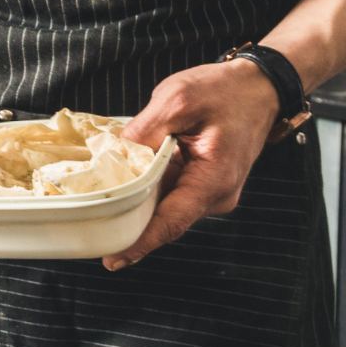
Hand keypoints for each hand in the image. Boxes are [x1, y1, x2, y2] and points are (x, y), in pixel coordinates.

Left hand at [104, 59, 280, 270]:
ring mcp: (210, 192)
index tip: (112, 260)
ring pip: (163, 208)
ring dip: (135, 203)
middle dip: (127, 222)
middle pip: (163, 220)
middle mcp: (216, 195)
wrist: (257, 86)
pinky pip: (168, 195)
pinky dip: (147, 190)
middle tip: (88, 225)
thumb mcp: (177, 101)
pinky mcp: (202, 185)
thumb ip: (143, 132)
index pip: (171, 222)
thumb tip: (116, 158)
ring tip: (100, 198)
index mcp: (214, 179)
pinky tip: (124, 180)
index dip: (139, 242)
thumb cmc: (225, 91)